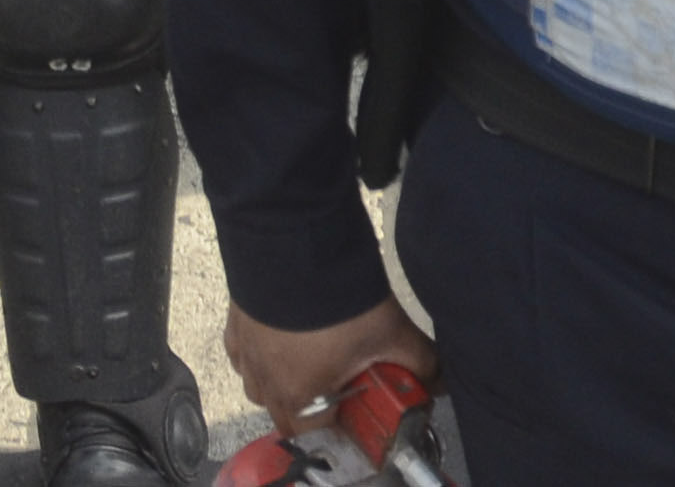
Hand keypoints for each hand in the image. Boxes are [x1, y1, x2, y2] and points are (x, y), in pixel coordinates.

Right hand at [227, 296, 434, 431]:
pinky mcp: (234, 322)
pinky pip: (240, 355)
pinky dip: (256, 356)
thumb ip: (420, 363)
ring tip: (308, 360)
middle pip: (283, 414)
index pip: (314, 432)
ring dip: (279, 385)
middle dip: (310, 407)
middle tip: (337, 382)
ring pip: (257, 387)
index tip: (356, 404)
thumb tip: (440, 380)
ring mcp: (245, 351)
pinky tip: (279, 339)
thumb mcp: (391, 332)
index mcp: (300, 396)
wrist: (294, 243)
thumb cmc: (340, 299)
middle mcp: (265, 380)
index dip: (338, 423)